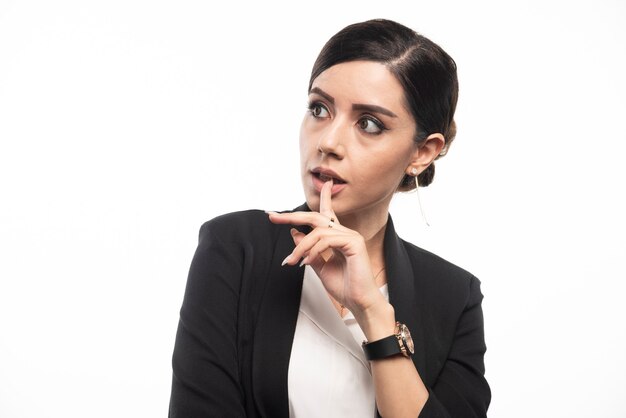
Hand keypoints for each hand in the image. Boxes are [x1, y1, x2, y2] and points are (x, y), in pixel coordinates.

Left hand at [267, 180, 385, 314]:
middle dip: (292, 216)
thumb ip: (307, 250)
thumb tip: (294, 233)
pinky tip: (306, 262)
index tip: (323, 184)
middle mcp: (346, 233)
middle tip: (272, 217)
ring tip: (292, 262)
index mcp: (339, 237)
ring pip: (317, 231)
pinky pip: (325, 240)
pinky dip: (312, 251)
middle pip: (316, 217)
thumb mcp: (319, 266)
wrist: (359, 303)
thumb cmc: (344, 287)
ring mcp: (351, 236)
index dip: (324, 197)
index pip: (329, 212)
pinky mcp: (354, 243)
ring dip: (300, 247)